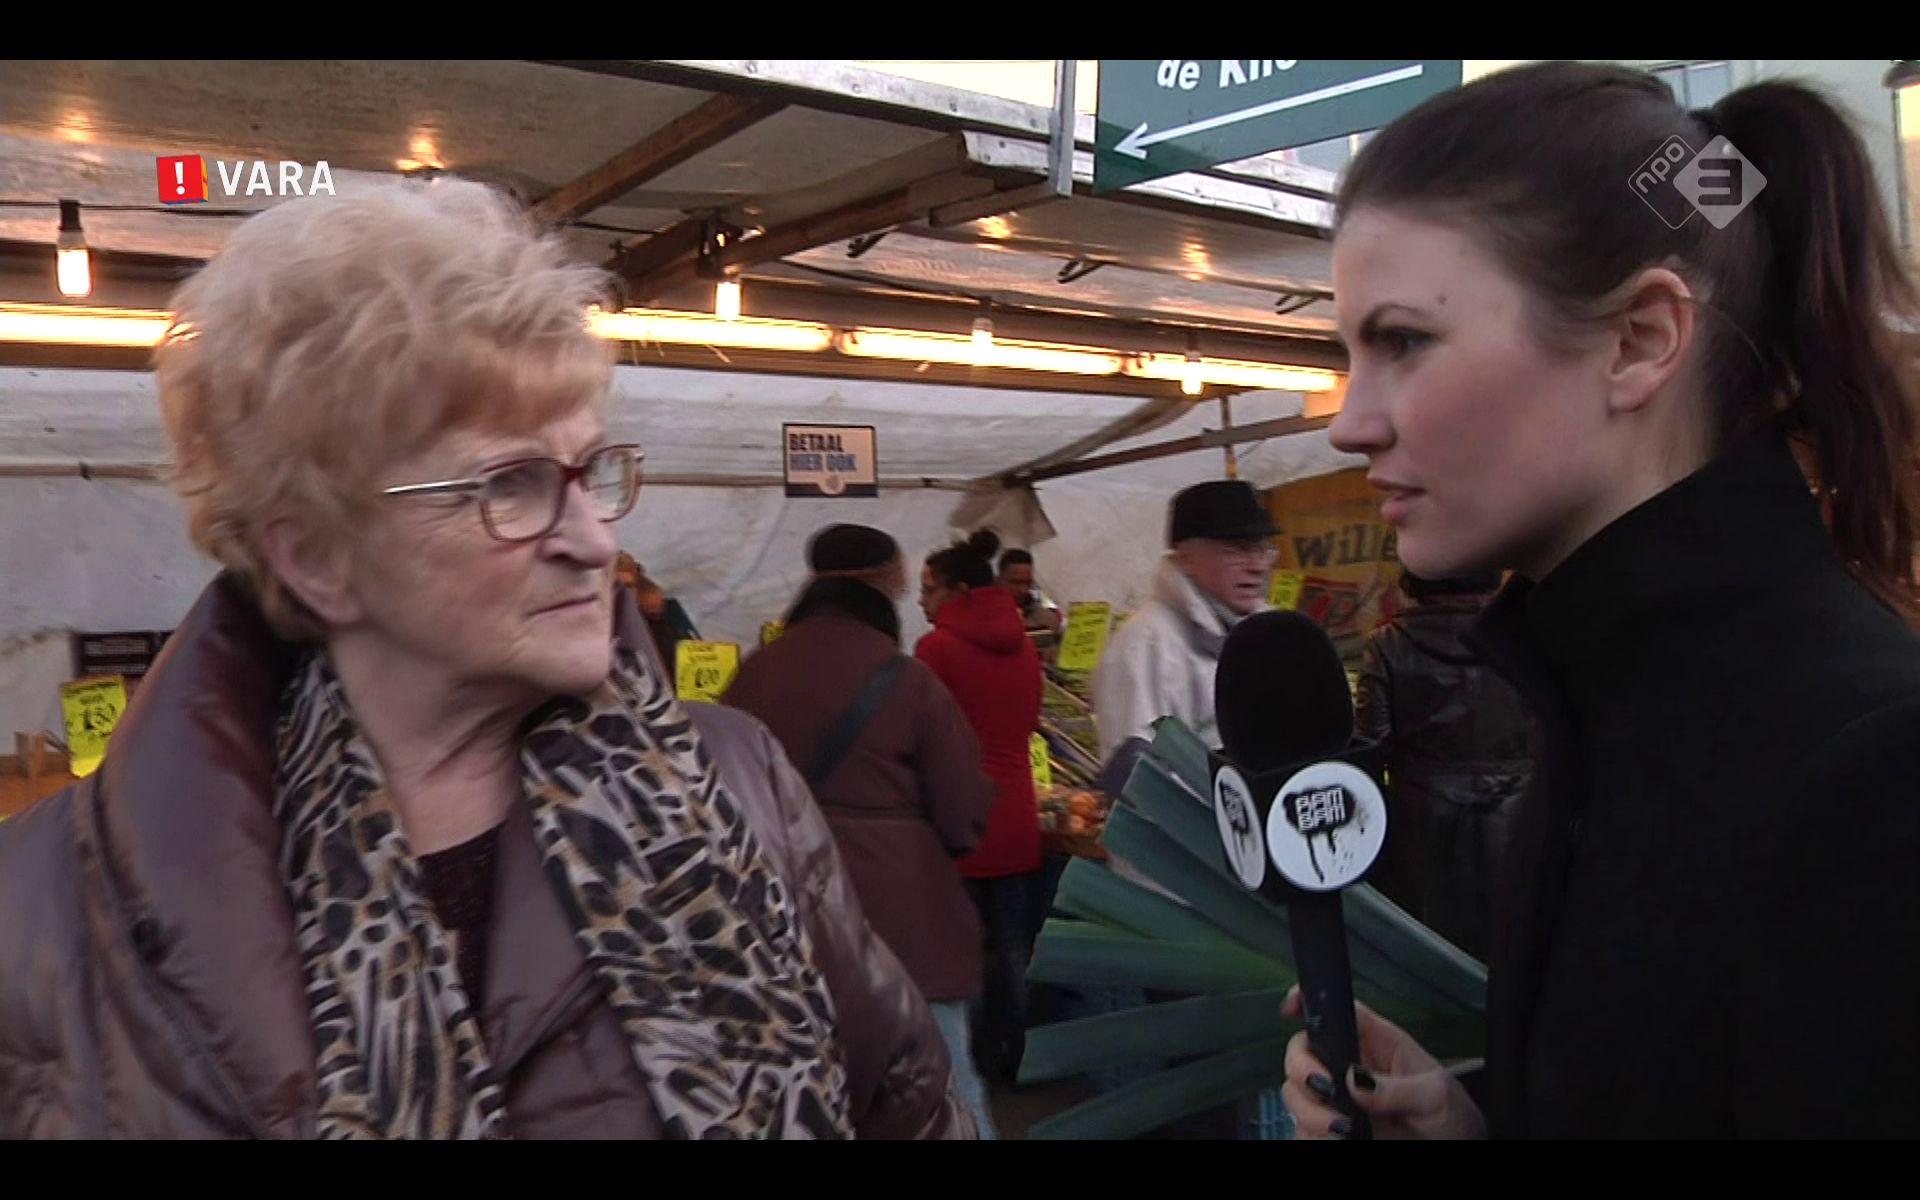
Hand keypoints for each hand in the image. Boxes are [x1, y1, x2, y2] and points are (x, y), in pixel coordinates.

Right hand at [1279, 986, 1486, 1139]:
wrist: (1457, 1149)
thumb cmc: (1454, 1118)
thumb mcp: (1436, 1097)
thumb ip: (1398, 1088)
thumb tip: (1353, 1081)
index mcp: (1376, 1044)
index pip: (1335, 1010)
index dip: (1306, 1001)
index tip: (1290, 1009)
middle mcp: (1349, 1067)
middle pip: (1302, 1051)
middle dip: (1301, 1068)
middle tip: (1324, 1089)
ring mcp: (1337, 1101)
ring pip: (1295, 1093)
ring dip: (1308, 1110)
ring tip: (1340, 1130)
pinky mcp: (1331, 1132)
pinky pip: (1302, 1130)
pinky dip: (1309, 1135)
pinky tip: (1334, 1140)